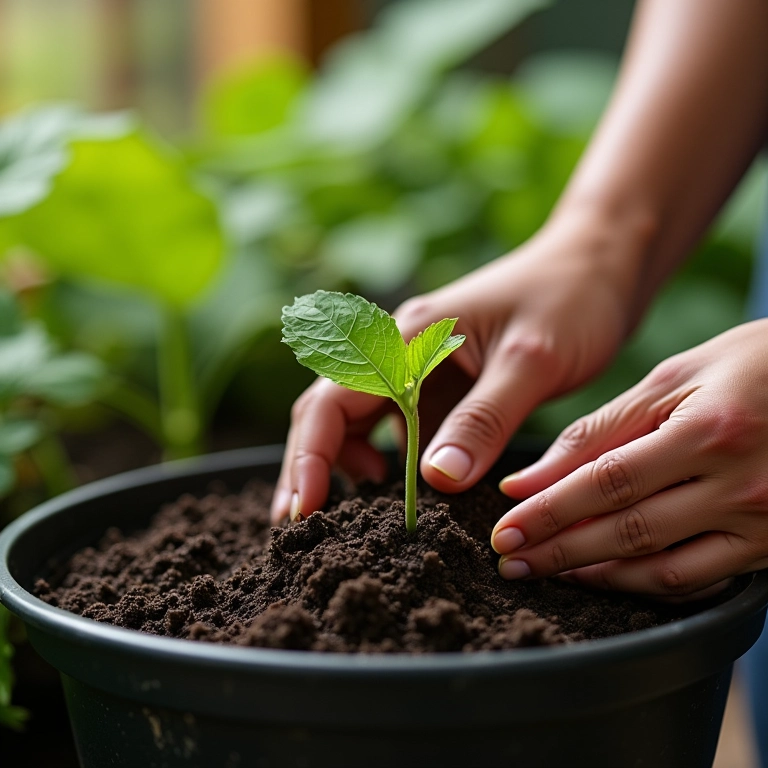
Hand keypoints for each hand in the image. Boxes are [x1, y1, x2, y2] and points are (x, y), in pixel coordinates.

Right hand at [271, 213, 637, 522]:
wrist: (597, 268)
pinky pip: (397, 428)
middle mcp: (400, 352)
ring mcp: (418, 370)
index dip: (310, 455)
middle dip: (309, 467)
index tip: (304, 510)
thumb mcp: (531, 361)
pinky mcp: (441, 387)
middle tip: (301, 528)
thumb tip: (436, 481)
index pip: (332, 397)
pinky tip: (394, 492)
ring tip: (341, 519)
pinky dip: (386, 463)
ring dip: (341, 467)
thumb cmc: (570, 300)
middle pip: (328, 411)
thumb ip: (484, 419)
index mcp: (407, 337)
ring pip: (358, 422)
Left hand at [493, 319, 767, 597]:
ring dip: (597, 577)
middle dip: (560, 551)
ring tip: (547, 572)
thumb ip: (599, 430)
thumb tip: (528, 477)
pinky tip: (606, 577)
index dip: (549, 512)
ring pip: (665, 570)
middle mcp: (740, 484)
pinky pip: (701, 581)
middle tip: (511, 561)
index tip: (504, 530)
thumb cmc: (749, 366)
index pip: (607, 483)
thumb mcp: (673, 379)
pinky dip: (646, 585)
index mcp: (710, 430)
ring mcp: (763, 521)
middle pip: (629, 532)